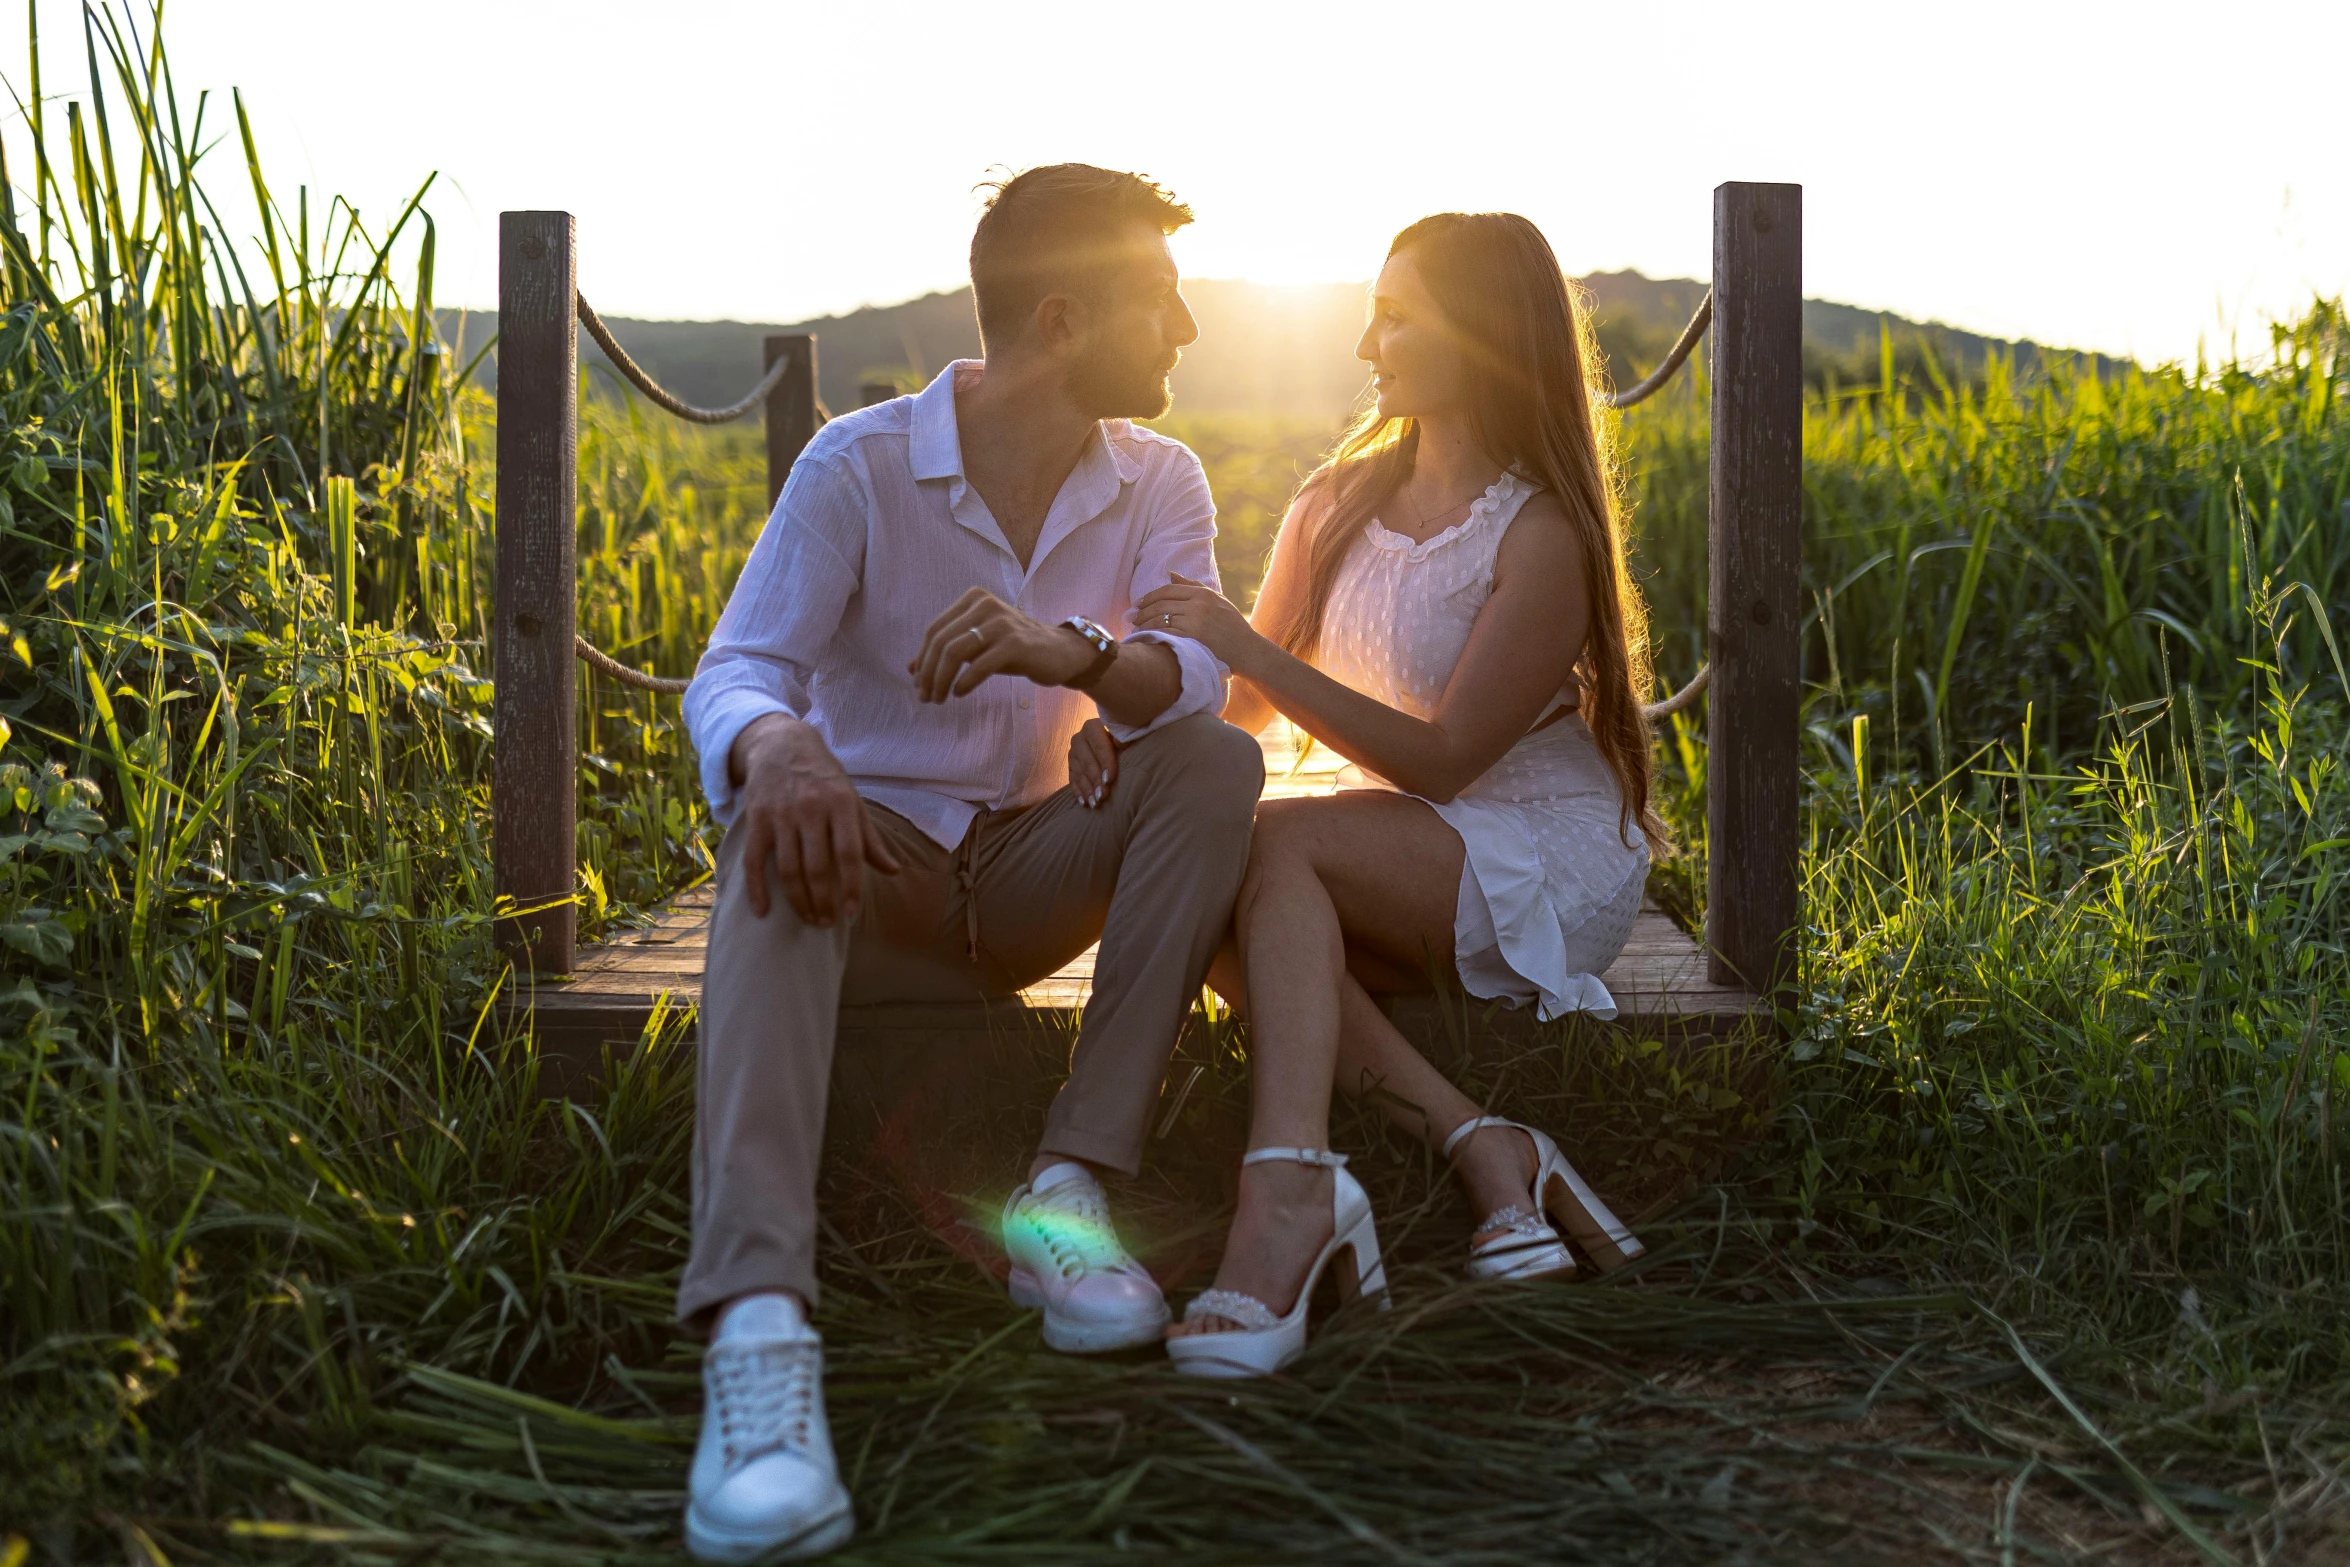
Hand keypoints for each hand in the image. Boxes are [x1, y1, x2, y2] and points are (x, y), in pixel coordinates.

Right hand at [729, 715, 902, 925]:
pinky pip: (754, 860)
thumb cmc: (824, 779)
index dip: (851, 887)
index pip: (848, 854)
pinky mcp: (756, 819)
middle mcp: (810, 809)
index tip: (852, 913)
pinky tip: (763, 911)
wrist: (782, 745)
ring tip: (809, 919)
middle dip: (822, 901)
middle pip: (816, 867)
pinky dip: (756, 889)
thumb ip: (869, 838)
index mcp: (840, 805)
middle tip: (827, 922)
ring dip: (798, 901)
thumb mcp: (852, 801)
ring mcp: (780, 815)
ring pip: (787, 869)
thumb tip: (893, 870)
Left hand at [909, 587, 1090, 701]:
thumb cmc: (1015, 649)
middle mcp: (985, 604)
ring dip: (941, 680)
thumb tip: (911, 669)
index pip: (934, 630)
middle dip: (928, 673)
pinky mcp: (1015, 643)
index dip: (922, 660)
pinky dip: (964, 682)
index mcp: (972, 599)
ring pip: (955, 652)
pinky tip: (959, 693)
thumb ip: (947, 652)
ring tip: (939, 698)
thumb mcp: (978, 646)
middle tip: (925, 697)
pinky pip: (979, 665)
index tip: (918, 684)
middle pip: (941, 641)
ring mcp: (1001, 622)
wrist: (1060, 652)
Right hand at [1067, 717, 1117, 808]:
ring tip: (1095, 803)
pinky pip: (1072, 780)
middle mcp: (1079, 738)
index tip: (1110, 779)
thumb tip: (1122, 743)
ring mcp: (1073, 753)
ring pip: (1079, 773)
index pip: (1098, 746)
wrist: (1112, 742)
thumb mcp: (1125, 734)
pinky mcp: (1070, 765)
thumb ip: (1123, 736)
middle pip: (1087, 761)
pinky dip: (1079, 792)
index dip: (1105, 763)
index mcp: (1092, 727)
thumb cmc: (1124, 739)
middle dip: (1095, 780)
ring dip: (1087, 789)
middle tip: (1103, 796)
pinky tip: (1084, 803)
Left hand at [1133, 573, 1263, 671]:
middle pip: (1160, 604)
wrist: (1247, 649)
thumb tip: (1170, 574)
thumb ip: (1193, 586)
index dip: (1149, 597)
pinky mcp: (1194, 638)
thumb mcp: (1216, 600)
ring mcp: (1195, 621)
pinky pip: (1167, 633)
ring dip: (1144, 624)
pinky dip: (1153, 635)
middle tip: (1131, 617)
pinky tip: (1146, 638)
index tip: (1138, 604)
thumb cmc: (1232, 625)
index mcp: (1202, 593)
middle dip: (1142, 611)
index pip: (1167, 590)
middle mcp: (1198, 604)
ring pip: (1160, 619)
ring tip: (1135, 628)